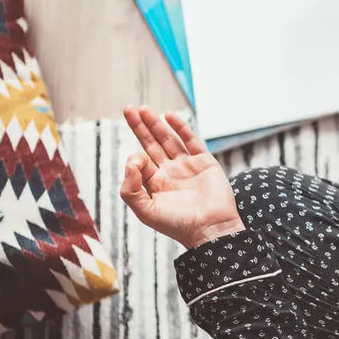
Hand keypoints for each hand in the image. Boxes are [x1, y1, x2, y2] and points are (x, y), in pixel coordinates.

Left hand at [120, 107, 244, 248]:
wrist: (210, 228)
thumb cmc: (177, 224)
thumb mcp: (145, 210)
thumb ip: (130, 188)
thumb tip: (131, 159)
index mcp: (156, 184)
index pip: (140, 162)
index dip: (135, 158)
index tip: (139, 162)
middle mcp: (170, 172)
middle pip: (152, 144)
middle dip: (140, 127)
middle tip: (129, 109)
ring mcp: (188, 165)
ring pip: (169, 139)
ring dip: (156, 124)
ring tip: (143, 109)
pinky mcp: (205, 162)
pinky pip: (191, 141)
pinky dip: (181, 127)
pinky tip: (169, 116)